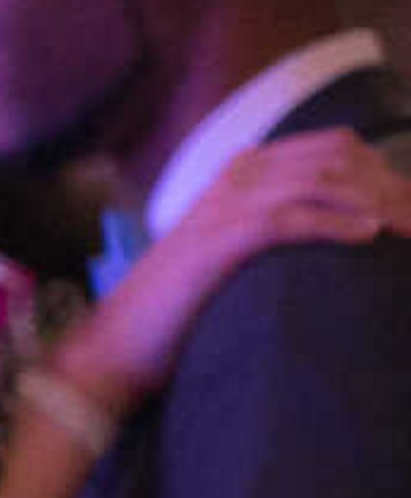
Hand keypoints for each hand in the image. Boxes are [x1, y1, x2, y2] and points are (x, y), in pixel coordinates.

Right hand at [61, 130, 410, 406]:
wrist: (116, 349)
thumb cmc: (180, 311)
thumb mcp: (235, 256)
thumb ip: (277, 230)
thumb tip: (348, 232)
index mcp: (240, 174)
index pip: (333, 148)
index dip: (385, 172)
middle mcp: (233, 179)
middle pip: (336, 157)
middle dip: (391, 186)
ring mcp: (223, 208)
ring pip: (321, 180)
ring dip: (377, 203)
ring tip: (409, 229)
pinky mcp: (217, 243)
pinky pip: (290, 218)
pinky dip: (337, 223)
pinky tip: (368, 237)